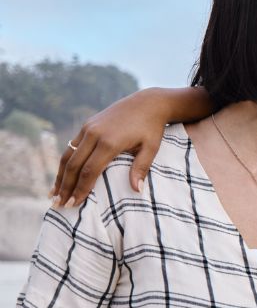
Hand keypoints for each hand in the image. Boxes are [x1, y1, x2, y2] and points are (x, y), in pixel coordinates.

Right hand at [52, 88, 174, 205]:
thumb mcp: (151, 148)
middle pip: (74, 165)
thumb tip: (136, 190)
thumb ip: (141, 168)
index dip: (81, 189)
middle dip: (66, 187)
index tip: (74, 204)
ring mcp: (88, 128)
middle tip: (59, 205)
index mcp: (110, 142)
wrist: (148, 103)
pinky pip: (71, 147)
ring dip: (60, 176)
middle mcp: (94, 134)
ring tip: (54, 195)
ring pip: (68, 156)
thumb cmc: (152, 128)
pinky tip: (62, 175)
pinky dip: (65, 163)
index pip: (90, 171)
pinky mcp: (87, 125)